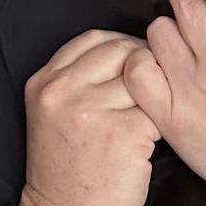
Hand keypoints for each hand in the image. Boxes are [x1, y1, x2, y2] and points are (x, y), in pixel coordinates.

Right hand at [21, 29, 160, 205]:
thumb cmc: (68, 167)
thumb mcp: (54, 111)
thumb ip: (77, 77)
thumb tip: (126, 48)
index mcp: (44, 83)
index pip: (92, 38)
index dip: (120, 43)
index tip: (132, 57)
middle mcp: (63, 92)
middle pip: (120, 50)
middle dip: (143, 61)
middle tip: (152, 82)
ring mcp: (91, 110)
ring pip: (142, 75)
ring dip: (155, 90)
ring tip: (148, 111)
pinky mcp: (123, 132)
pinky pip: (157, 106)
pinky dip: (161, 118)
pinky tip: (151, 134)